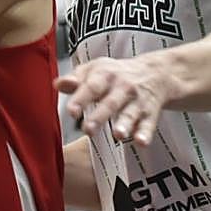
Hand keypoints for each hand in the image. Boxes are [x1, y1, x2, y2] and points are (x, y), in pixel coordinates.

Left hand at [56, 55, 170, 145]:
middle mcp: (122, 87)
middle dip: (100, 117)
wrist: (154, 73)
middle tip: (88, 129)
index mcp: (105, 75)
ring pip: (130, 113)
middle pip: (110, 103)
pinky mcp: (150, 113)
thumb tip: (57, 84)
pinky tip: (141, 141)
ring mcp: (137, 101)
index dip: (81, 98)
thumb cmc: (116, 74)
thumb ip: (76, 79)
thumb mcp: (95, 70)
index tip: (72, 111)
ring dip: (124, 124)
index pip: (92, 87)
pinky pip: (149, 124)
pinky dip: (145, 133)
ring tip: (118, 135)